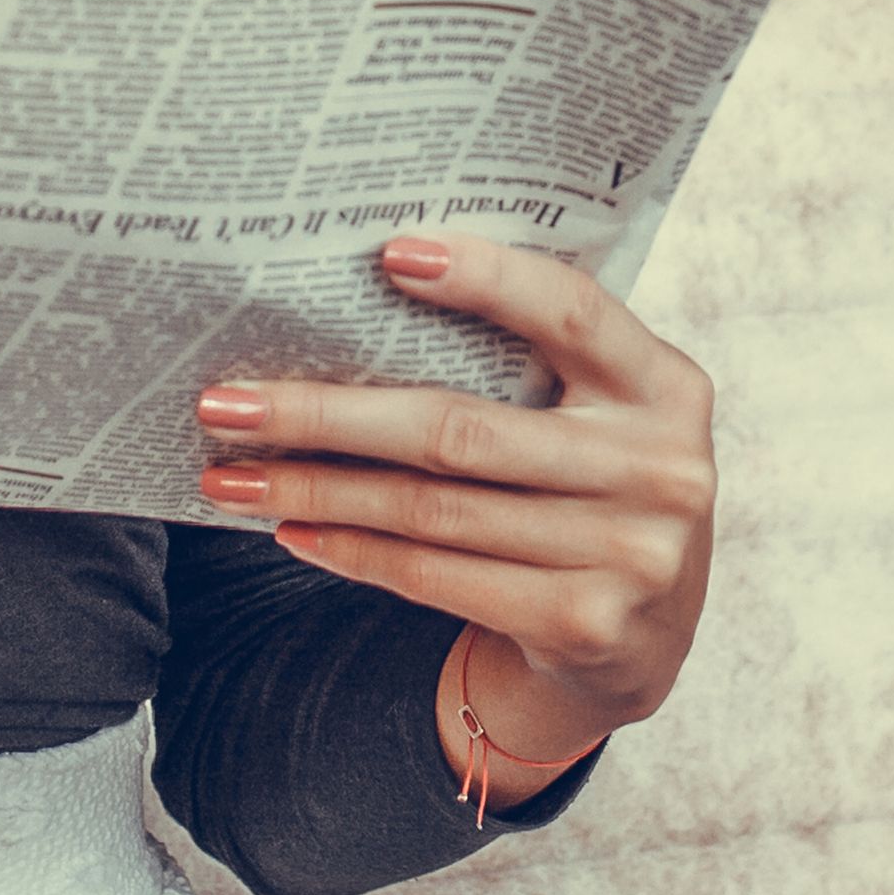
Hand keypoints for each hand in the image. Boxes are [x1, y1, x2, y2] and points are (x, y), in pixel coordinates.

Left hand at [195, 229, 718, 791]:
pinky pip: (435, 577)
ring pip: (431, 510)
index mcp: (667, 388)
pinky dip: (352, 551)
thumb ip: (536, 364)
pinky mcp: (583, 624)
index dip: (486, 278)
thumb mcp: (601, 416)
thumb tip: (368, 301)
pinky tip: (292, 530)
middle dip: (327, 415)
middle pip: (461, 430)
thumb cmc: (593, 490)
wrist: (644, 640)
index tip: (387, 254)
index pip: (572, 312)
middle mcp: (660, 469)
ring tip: (232, 476)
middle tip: (225, 402)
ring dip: (316, 491)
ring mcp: (628, 555)